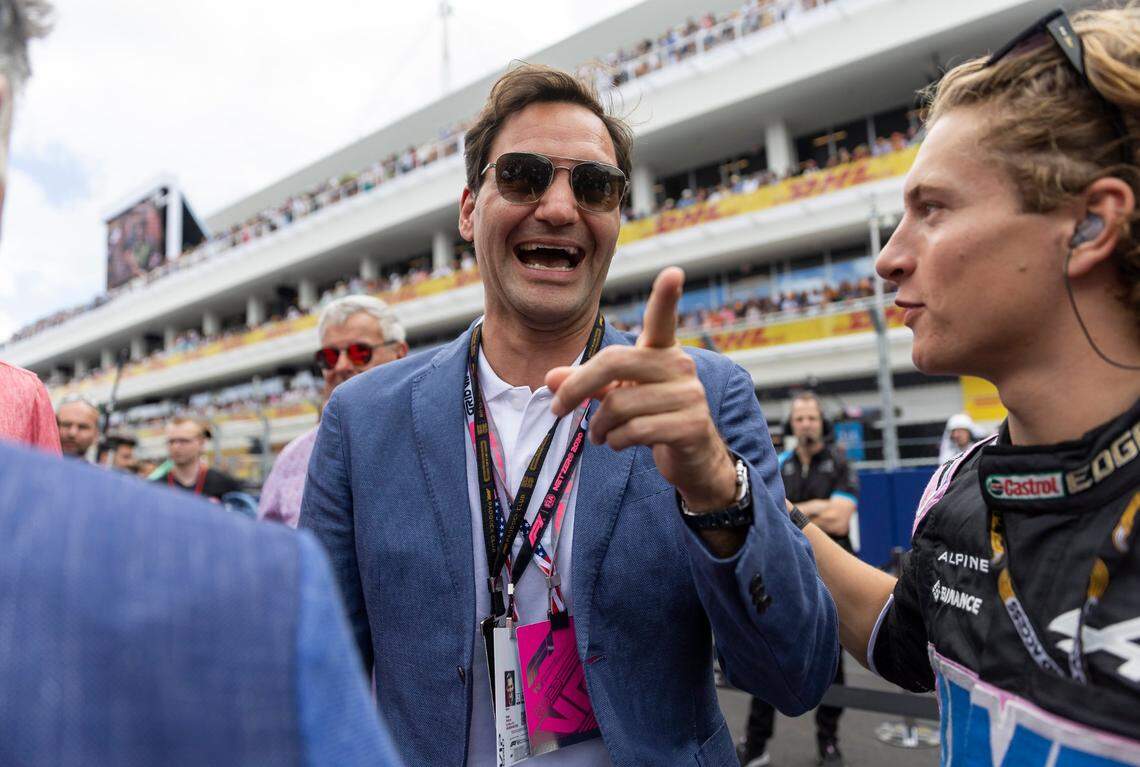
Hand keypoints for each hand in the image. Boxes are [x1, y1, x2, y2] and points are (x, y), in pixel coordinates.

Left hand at [547, 267, 737, 511]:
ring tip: (598, 434)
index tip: (672, 272)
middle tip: (557, 409)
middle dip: (576, 388)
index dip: (666, 297)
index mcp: (662, 351)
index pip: (663, 319)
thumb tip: (549, 377)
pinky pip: (635, 431)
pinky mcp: (691, 426)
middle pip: (613, 363)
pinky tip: (617, 443)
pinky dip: (614, 441)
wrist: (693, 456)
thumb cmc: (651, 416)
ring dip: (597, 426)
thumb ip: (585, 382)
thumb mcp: (617, 394)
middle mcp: (679, 366)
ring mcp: (689, 395)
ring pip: (619, 405)